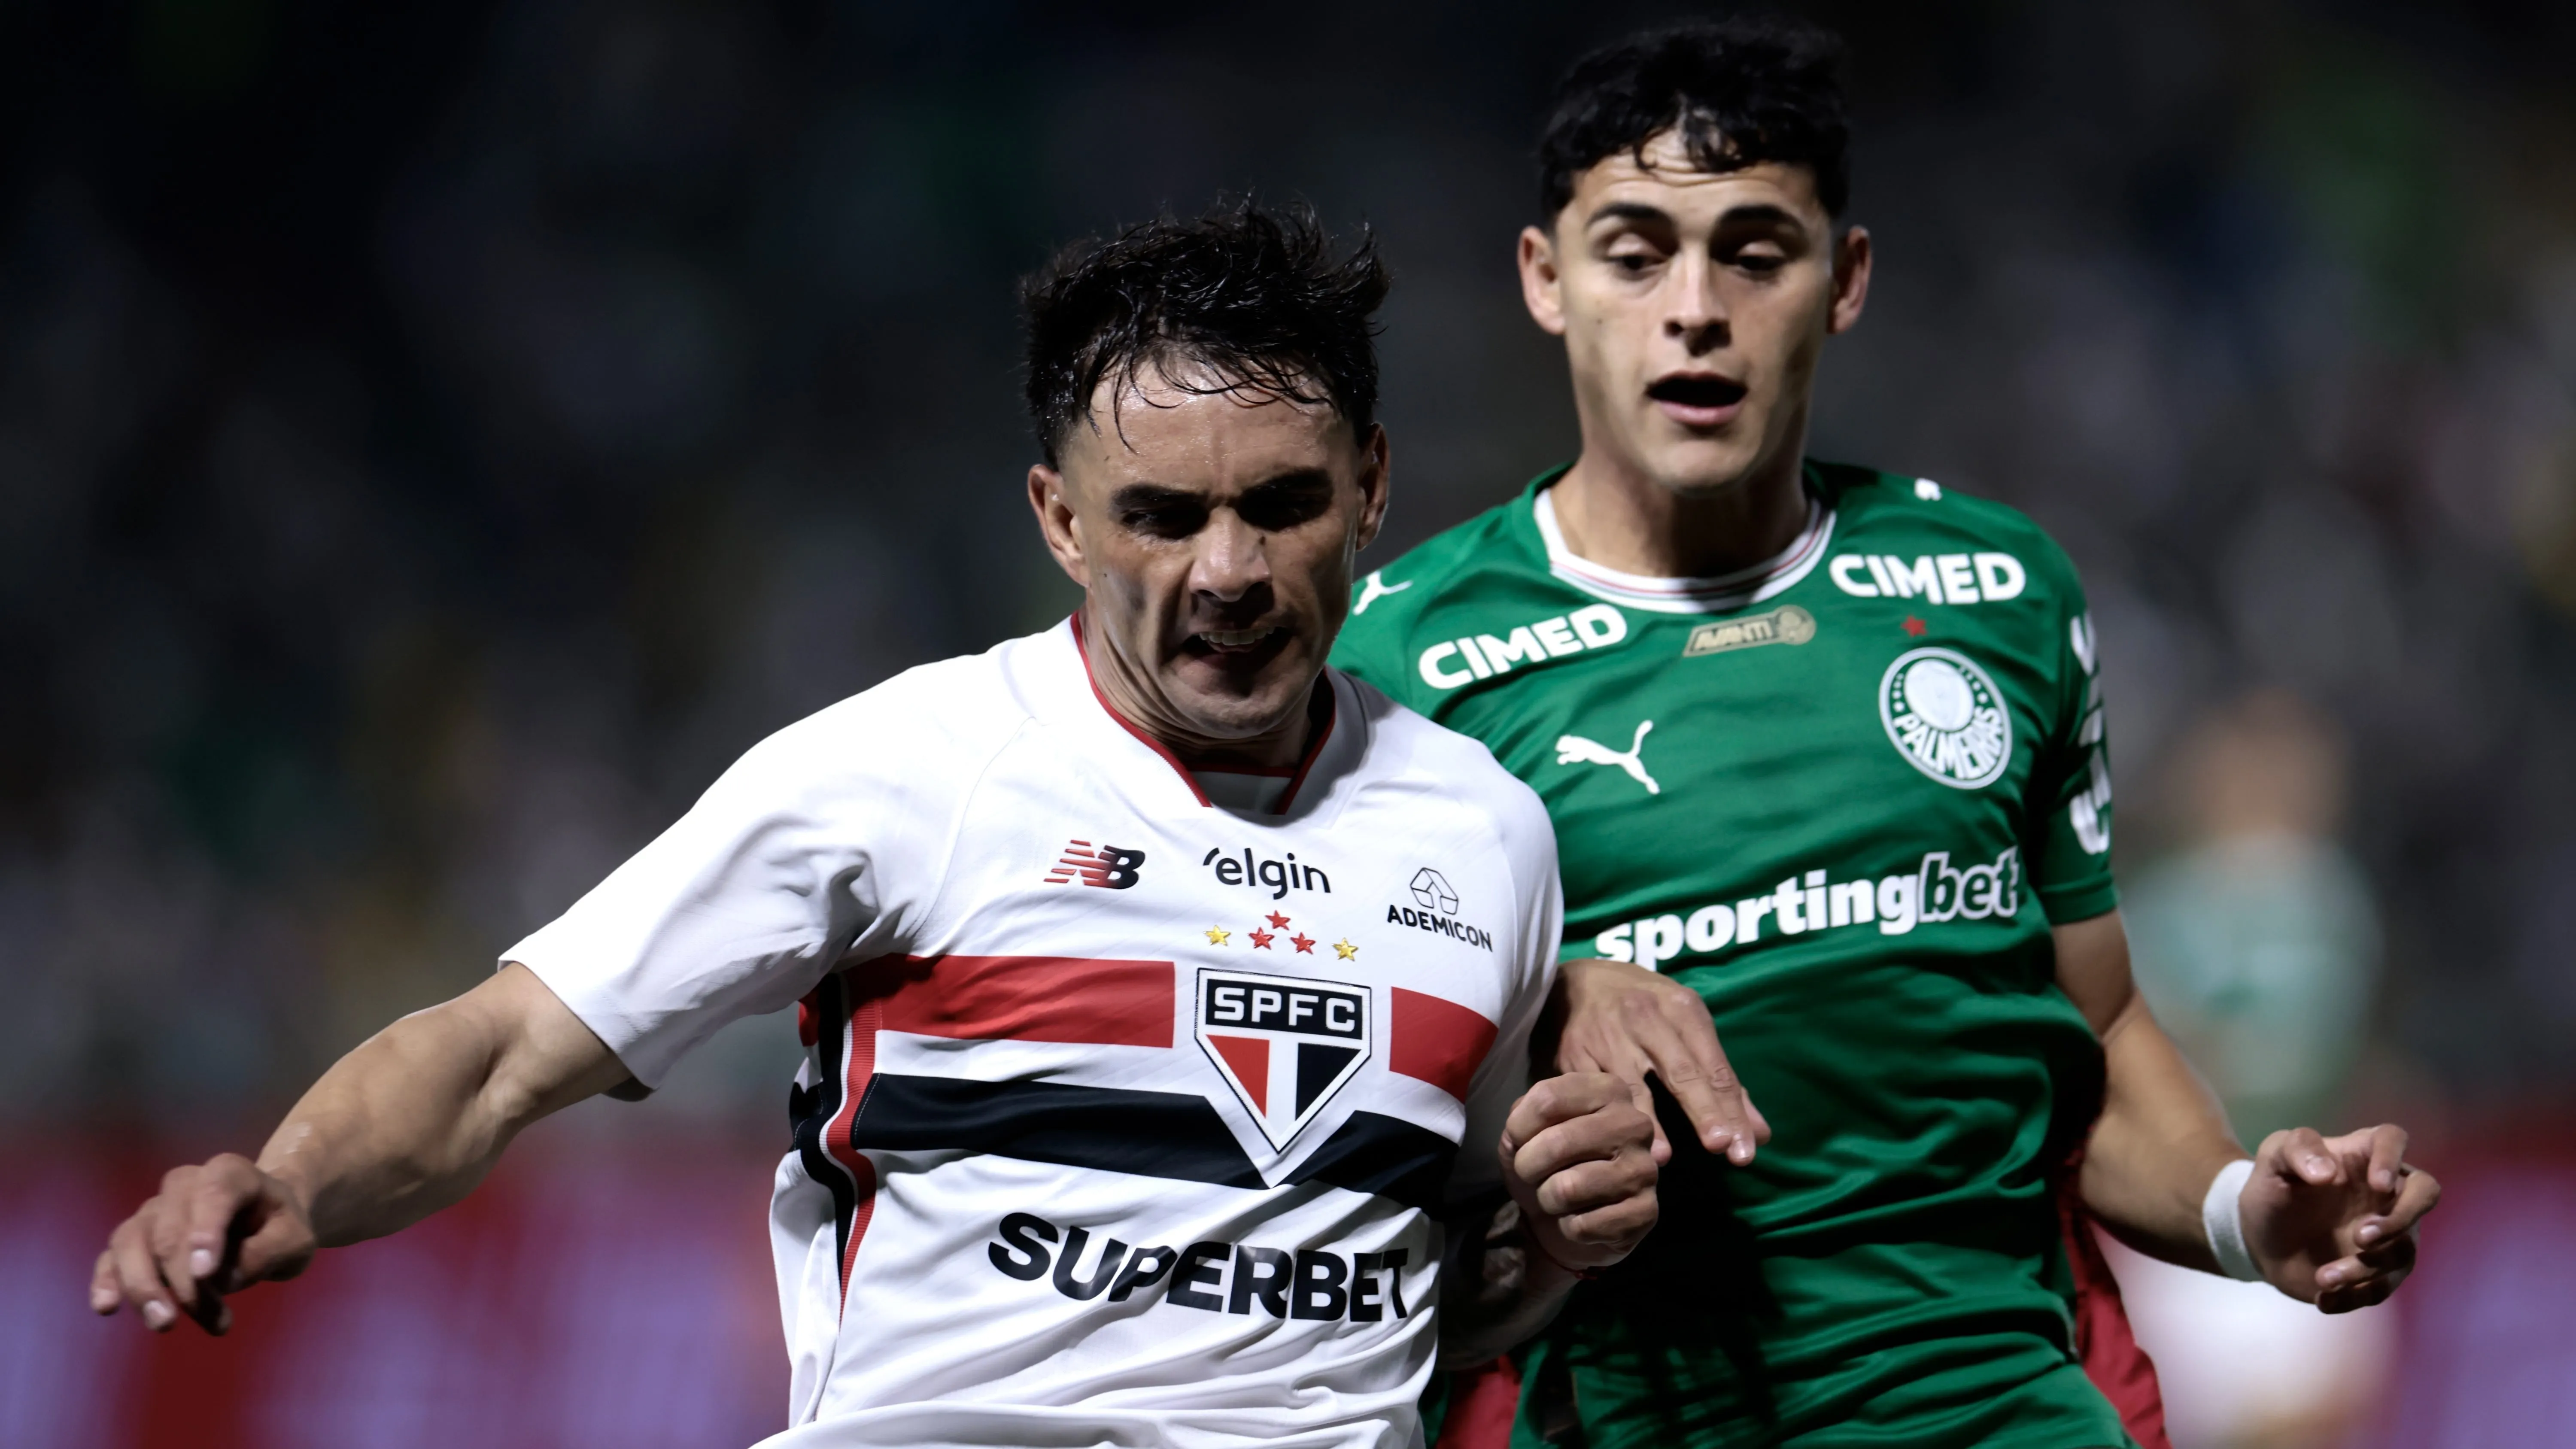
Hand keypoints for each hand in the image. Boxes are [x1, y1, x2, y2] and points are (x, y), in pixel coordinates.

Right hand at [91, 1153, 317, 1334]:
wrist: (264, 1219)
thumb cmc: (280, 1226)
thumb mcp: (295, 1240)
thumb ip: (266, 1253)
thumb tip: (223, 1279)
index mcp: (229, 1173)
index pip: (213, 1194)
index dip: (206, 1232)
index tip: (206, 1273)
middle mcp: (184, 1184)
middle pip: (169, 1231)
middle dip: (183, 1280)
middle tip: (213, 1320)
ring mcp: (153, 1210)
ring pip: (132, 1242)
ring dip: (143, 1286)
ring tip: (165, 1323)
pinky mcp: (134, 1237)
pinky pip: (110, 1255)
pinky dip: (107, 1280)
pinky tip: (106, 1306)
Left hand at [1497, 1072, 1657, 1273]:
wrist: (1563, 1216)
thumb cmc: (1546, 1163)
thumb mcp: (1525, 1129)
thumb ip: (1520, 1117)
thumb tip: (1519, 1135)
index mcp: (1608, 1090)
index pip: (1548, 1098)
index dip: (1518, 1126)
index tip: (1518, 1140)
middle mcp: (1635, 1124)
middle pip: (1558, 1143)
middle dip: (1528, 1166)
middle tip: (1532, 1174)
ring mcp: (1645, 1170)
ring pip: (1568, 1189)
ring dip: (1548, 1199)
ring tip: (1557, 1196)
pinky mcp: (1645, 1213)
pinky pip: (1583, 1225)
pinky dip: (1568, 1227)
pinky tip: (1581, 1217)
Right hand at [1555, 957, 1768, 1165]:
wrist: (1570, 985)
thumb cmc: (1642, 1008)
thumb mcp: (1685, 1025)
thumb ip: (1721, 1080)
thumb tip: (1758, 1136)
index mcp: (1681, 1008)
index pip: (1713, 1066)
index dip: (1730, 1109)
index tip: (1744, 1150)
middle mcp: (1646, 1018)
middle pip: (1680, 1071)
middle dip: (1702, 1109)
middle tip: (1720, 1147)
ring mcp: (1606, 1037)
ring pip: (1631, 1084)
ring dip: (1649, 1121)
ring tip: (1662, 1158)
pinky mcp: (1573, 1055)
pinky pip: (1593, 1091)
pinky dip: (1607, 1117)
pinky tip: (1617, 1142)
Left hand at [2241, 1124, 2439, 1312]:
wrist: (2259, 1236)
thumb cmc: (2272, 1186)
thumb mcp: (2272, 1160)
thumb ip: (2296, 1151)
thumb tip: (2327, 1172)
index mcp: (2361, 1155)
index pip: (2392, 1139)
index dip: (2392, 1158)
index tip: (2378, 1184)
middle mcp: (2386, 1192)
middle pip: (2424, 1193)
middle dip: (2401, 1220)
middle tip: (2360, 1238)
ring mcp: (2388, 1232)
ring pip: (2403, 1250)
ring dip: (2366, 1269)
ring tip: (2323, 1278)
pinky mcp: (2379, 1269)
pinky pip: (2383, 1287)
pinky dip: (2356, 1296)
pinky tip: (2324, 1300)